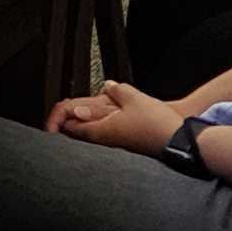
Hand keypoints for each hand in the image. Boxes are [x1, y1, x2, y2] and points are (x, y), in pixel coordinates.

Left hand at [49, 80, 183, 154]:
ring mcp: (115, 144)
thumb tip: (107, 86)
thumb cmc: (156, 125)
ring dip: (81, 123)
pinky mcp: (126, 144)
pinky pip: (104, 135)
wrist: (179, 142)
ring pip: (90, 134)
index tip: (52, 115)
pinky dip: (98, 126)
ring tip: (75, 114)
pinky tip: (102, 120)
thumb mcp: (133, 98)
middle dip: (65, 122)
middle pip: (76, 132)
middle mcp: (105, 140)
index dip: (57, 119)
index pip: (69, 126)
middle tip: (58, 115)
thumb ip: (116, 90)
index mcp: (100, 130)